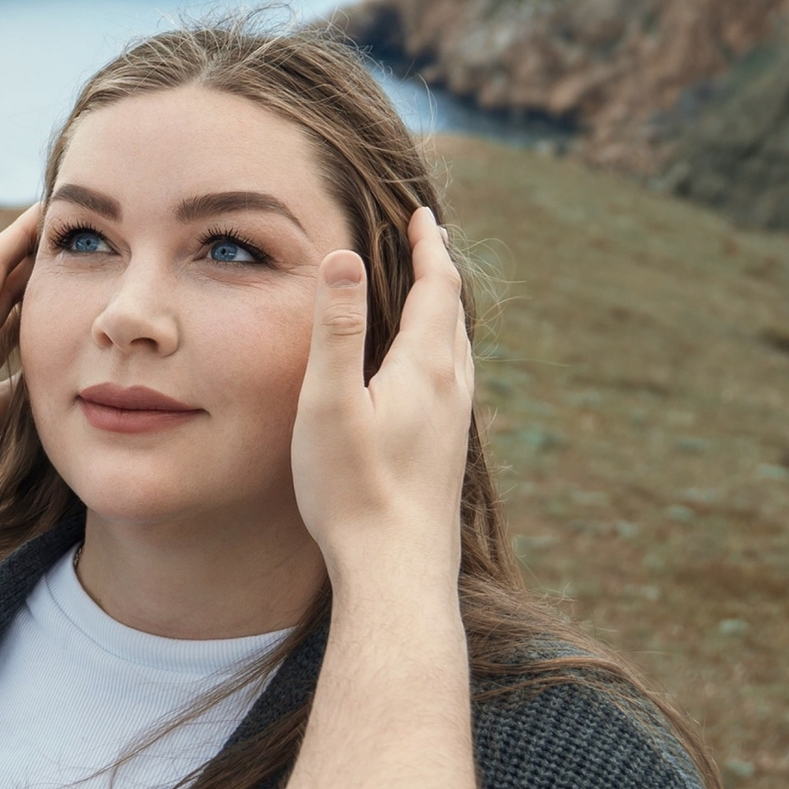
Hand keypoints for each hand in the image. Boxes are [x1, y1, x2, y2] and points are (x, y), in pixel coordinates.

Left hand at [0, 203, 39, 605]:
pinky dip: (40, 360)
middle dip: (38, 265)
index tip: (60, 204)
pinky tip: (61, 360)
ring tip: (77, 287)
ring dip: (40, 308)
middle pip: (7, 295)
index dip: (26, 234)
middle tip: (81, 238)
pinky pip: (21, 377)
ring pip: (14, 333)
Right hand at [289, 206, 473, 593]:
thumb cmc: (353, 490)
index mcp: (425, 369)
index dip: (430, 248)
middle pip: (454, 316)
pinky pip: (453, 383)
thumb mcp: (330, 403)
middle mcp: (451, 391)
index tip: (422, 216)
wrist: (397, 572)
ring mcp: (454, 426)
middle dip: (440, 273)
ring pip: (459, 351)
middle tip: (428, 240)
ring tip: (431, 297)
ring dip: (445, 314)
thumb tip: (346, 255)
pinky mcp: (447, 455)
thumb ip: (336, 328)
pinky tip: (426, 379)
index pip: (437, 290)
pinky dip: (442, 353)